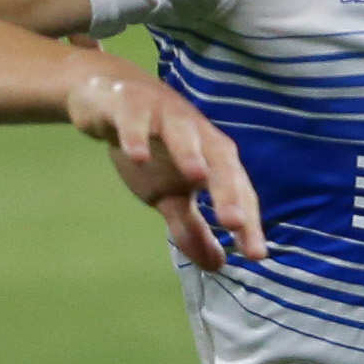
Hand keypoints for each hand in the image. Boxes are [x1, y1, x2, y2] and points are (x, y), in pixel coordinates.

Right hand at [67, 65, 266, 268]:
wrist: (108, 98)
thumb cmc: (151, 149)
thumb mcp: (168, 194)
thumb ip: (192, 227)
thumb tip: (217, 265)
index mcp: (213, 156)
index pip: (237, 190)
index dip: (248, 221)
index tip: (255, 255)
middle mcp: (196, 133)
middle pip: (219, 159)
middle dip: (228, 190)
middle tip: (235, 223)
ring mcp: (163, 115)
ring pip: (181, 133)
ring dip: (190, 152)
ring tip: (197, 178)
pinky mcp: (128, 104)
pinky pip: (133, 120)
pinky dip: (135, 135)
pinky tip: (136, 156)